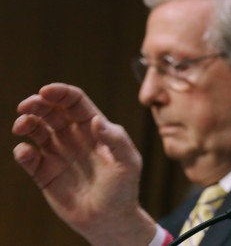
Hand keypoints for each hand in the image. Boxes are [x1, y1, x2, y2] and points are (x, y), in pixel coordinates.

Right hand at [12, 83, 155, 244]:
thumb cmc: (124, 189)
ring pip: (37, 130)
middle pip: (52, 111)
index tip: (46, 91)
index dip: (61, 93)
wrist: (110, 220)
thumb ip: (116, 140)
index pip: (75, 103)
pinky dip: (22, 152)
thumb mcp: (128, 163)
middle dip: (38, 104)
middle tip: (26, 106)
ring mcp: (58, 154)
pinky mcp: (45, 174)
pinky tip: (25, 153)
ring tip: (22, 126)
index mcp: (95, 129)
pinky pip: (29, 158)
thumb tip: (97, 120)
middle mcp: (75, 137)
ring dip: (27, 123)